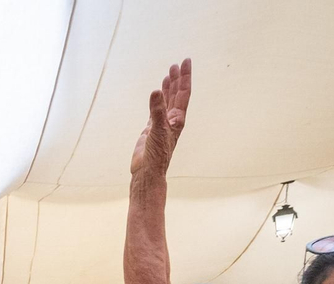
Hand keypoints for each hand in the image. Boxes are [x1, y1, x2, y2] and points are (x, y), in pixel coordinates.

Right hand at [129, 58, 191, 176]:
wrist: (148, 172)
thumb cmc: (156, 155)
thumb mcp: (157, 130)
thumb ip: (156, 110)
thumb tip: (155, 91)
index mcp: (177, 119)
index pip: (183, 93)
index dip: (185, 77)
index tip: (185, 61)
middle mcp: (172, 119)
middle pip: (177, 94)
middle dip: (177, 79)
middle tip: (177, 64)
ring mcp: (162, 123)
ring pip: (167, 100)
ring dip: (168, 87)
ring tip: (169, 74)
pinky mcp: (152, 128)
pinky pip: (156, 109)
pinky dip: (158, 99)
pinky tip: (157, 93)